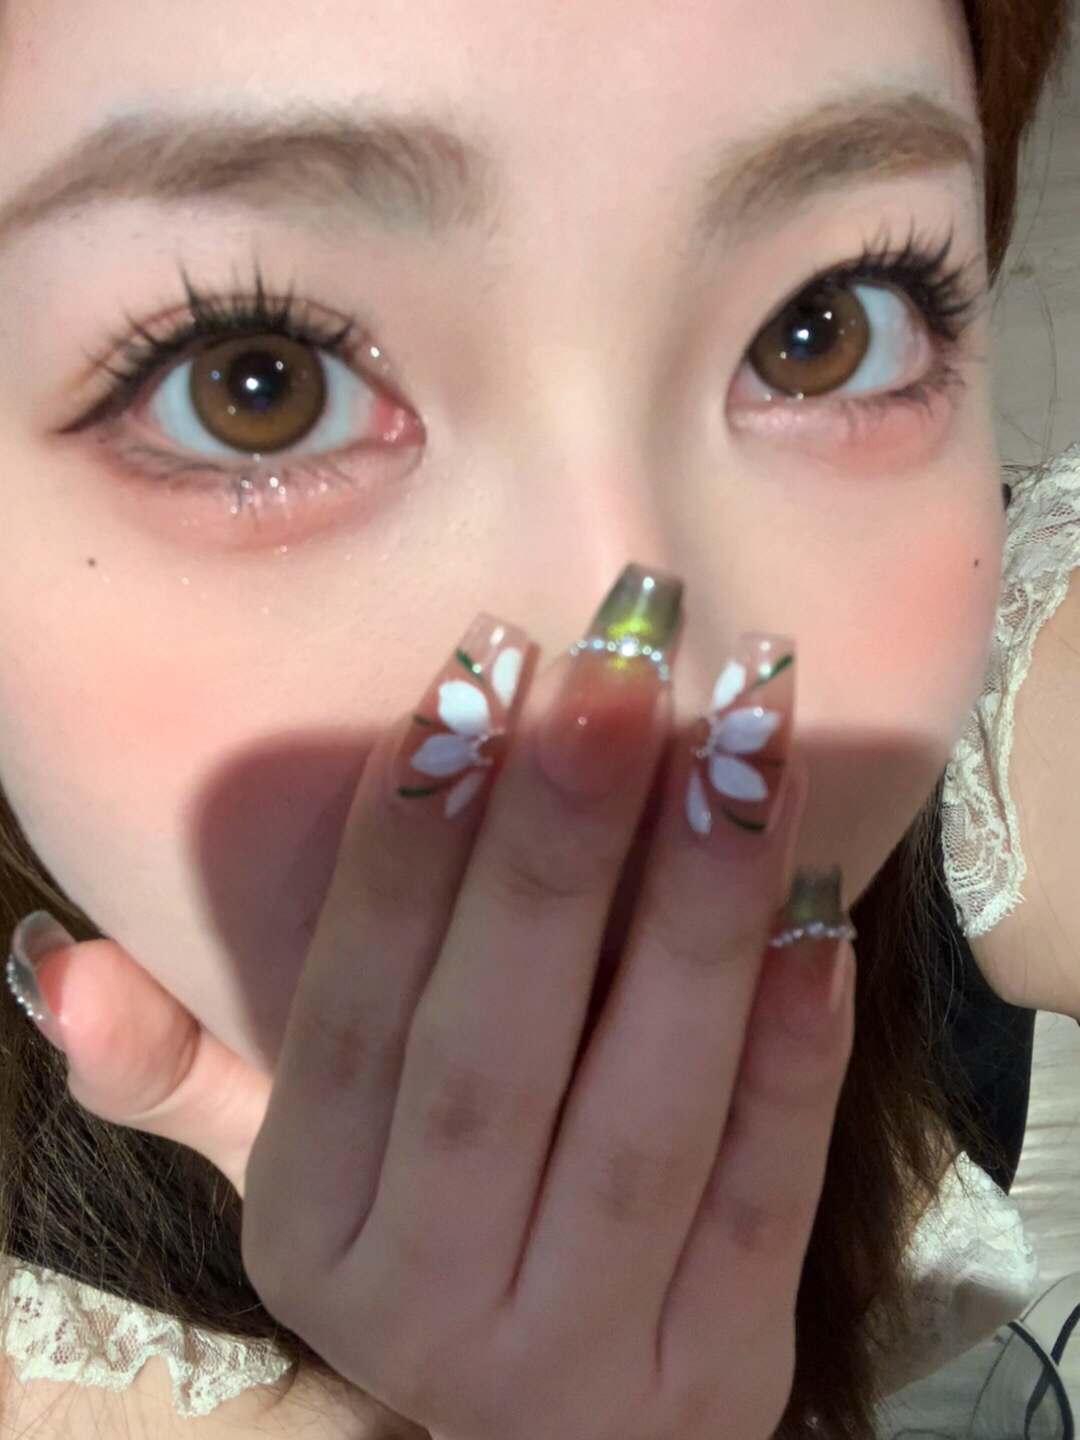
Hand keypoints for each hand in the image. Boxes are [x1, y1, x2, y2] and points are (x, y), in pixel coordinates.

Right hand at [14, 580, 855, 1439]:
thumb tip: (59, 965)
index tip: (474, 681)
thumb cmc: (434, 1240)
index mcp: (307, 1226)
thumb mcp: (298, 1169)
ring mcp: (574, 1354)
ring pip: (640, 1112)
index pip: (350, 1014)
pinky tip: (820, 918)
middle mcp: (420, 1298)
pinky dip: (790, 1057)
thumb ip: (188, 1072)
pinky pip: (760, 1199)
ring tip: (748, 751)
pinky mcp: (713, 1375)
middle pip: (493, 1051)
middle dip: (556, 849)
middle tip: (617, 674)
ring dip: (696, 918)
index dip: (407, 847)